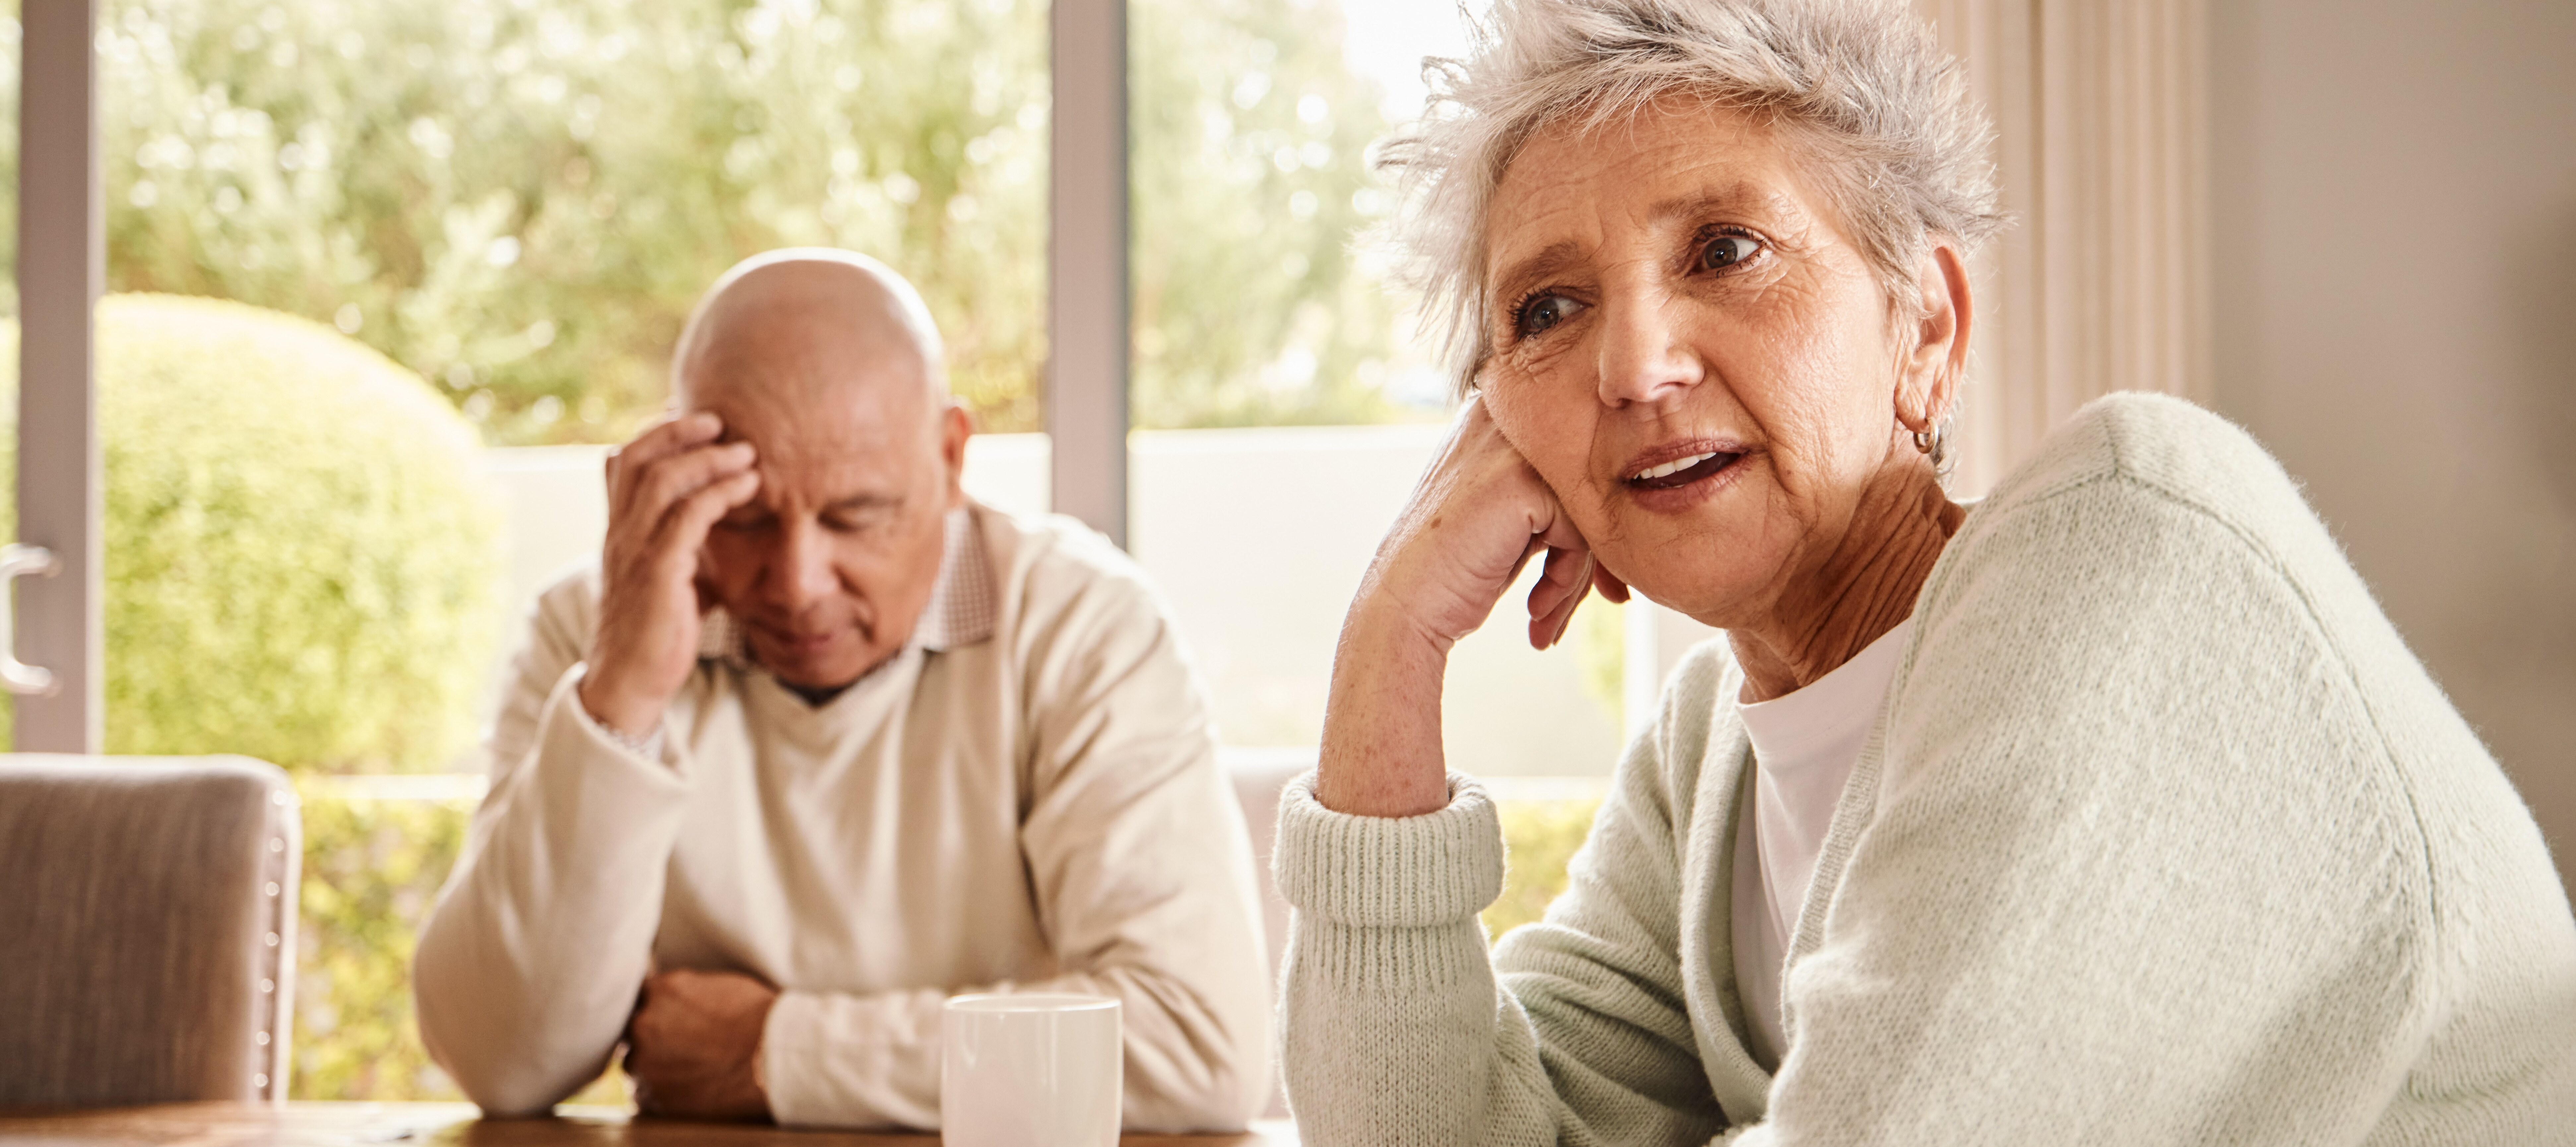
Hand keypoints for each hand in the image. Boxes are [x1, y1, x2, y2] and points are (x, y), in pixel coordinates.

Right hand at [578, 412, 760, 739]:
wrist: (632, 683)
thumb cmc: (658, 631)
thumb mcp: (671, 576)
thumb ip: (685, 544)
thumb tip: (716, 520)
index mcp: (619, 530)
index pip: (624, 462)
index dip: (656, 433)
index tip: (695, 420)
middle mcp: (620, 533)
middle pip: (640, 459)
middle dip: (680, 432)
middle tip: (721, 420)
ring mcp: (634, 552)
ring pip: (663, 482)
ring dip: (707, 459)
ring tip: (746, 451)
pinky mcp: (657, 574)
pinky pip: (687, 518)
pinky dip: (719, 494)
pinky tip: (747, 487)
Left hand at [625, 969, 777, 1119]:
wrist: (775, 1058)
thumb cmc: (760, 1019)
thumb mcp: (719, 985)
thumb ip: (685, 990)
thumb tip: (675, 998)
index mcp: (663, 990)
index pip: (641, 995)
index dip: (655, 1007)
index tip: (668, 1016)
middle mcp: (645, 1024)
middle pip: (633, 1030)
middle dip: (651, 1036)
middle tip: (681, 1043)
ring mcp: (646, 1063)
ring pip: (636, 1064)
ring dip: (653, 1065)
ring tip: (688, 1068)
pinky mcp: (654, 1097)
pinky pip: (644, 1095)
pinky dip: (660, 1092)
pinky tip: (687, 1087)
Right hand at [1317, 398, 1627, 817]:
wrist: (1403, 607)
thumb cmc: (1454, 570)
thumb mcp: (1512, 517)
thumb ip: (1559, 492)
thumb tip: (1646, 499)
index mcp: (1501, 415)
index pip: (1581, 458)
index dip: (1597, 518)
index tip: (1600, 580)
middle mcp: (1505, 417)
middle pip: (1592, 481)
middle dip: (1599, 551)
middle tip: (1606, 598)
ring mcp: (1512, 446)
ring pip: (1590, 508)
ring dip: (1578, 576)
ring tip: (1549, 617)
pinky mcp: (1522, 481)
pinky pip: (1579, 532)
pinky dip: (1564, 580)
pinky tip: (1535, 612)